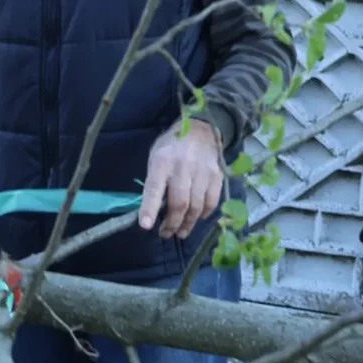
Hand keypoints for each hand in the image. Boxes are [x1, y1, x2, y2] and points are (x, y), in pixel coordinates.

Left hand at [138, 121, 223, 240]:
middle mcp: (183, 167)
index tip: (145, 226)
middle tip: (166, 234)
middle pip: (180, 203)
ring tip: (180, 232)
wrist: (200, 129)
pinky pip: (212, 202)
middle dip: (172, 224)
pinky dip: (204, 214)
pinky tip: (197, 218)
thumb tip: (154, 211)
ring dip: (187, 223)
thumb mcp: (155, 158)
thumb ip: (155, 182)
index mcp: (162, 162)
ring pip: (196, 207)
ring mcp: (203, 171)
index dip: (150, 208)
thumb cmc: (171, 147)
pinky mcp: (217, 176)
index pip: (154, 188)